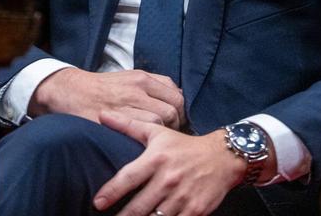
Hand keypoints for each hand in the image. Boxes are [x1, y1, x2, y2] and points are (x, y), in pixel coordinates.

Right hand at [28, 67, 185, 128]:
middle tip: (168, 134)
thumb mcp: (130, 77)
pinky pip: (138, 132)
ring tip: (154, 140)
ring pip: (158, 122)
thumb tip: (177, 97)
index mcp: (143, 77)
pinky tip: (141, 143)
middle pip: (172, 110)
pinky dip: (143, 139)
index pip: (176, 96)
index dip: (181, 112)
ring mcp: (125, 105)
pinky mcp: (113, 120)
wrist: (71, 90)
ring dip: (160, 134)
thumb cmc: (103, 87)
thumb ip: (154, 85)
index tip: (177, 121)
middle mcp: (137, 89)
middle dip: (175, 125)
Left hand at [92, 111, 245, 215]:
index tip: (98, 203)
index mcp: (156, 159)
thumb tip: (102, 115)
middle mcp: (168, 179)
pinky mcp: (195, 211)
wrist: (222, 157)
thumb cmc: (183, 146)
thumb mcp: (157, 132)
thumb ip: (128, 126)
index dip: (111, 192)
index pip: (129, 178)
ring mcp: (182, 197)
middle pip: (139, 206)